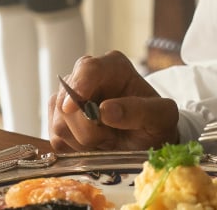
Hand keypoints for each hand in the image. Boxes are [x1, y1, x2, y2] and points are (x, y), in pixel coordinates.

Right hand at [48, 50, 179, 152]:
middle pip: (68, 102)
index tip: (72, 107)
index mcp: (113, 67)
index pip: (88, 68)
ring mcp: (68, 98)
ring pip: (60, 123)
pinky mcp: (58, 120)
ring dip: (84, 141)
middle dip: (89, 128)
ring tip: (107, 139)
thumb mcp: (161, 117)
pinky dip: (75, 149)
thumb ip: (139, 110)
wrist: (145, 140)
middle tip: (113, 137)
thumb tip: (104, 110)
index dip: (79, 85)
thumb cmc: (154, 122)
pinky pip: (55, 140)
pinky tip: (93, 145)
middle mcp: (87, 77)